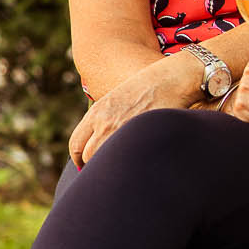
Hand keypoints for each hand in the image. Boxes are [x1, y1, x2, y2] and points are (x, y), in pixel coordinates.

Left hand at [69, 56, 194, 166]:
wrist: (172, 79)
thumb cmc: (150, 87)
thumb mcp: (118, 97)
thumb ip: (105, 118)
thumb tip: (101, 140)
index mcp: (97, 112)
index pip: (76, 144)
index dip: (79, 157)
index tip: (84, 163)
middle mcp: (105, 123)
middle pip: (88, 156)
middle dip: (93, 164)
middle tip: (105, 169)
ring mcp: (123, 132)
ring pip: (107, 160)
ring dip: (112, 165)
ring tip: (122, 167)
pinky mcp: (140, 138)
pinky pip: (128, 159)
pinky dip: (129, 163)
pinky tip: (136, 163)